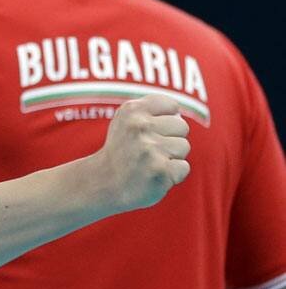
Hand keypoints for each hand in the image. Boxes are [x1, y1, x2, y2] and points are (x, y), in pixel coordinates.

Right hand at [93, 94, 190, 211]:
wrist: (103, 183)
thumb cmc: (122, 150)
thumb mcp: (126, 121)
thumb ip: (150, 111)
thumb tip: (179, 115)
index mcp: (131, 110)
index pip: (171, 105)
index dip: (166, 119)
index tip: (151, 131)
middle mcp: (140, 126)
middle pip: (181, 126)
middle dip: (171, 139)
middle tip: (149, 150)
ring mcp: (150, 149)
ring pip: (184, 146)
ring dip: (171, 157)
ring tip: (150, 162)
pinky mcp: (160, 170)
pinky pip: (183, 167)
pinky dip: (173, 174)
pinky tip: (153, 175)